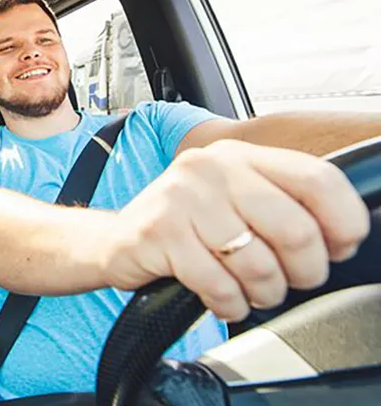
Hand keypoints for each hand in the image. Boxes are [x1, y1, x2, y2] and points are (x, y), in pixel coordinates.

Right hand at [99, 140, 368, 322]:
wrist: (115, 241)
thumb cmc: (185, 227)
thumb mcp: (232, 200)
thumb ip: (280, 204)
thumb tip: (341, 238)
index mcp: (239, 156)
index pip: (318, 179)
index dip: (343, 221)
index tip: (339, 249)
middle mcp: (210, 168)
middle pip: (295, 228)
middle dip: (304, 271)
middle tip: (292, 282)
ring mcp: (181, 197)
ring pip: (257, 262)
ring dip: (264, 293)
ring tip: (252, 293)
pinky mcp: (158, 232)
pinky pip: (218, 283)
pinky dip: (229, 304)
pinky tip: (223, 300)